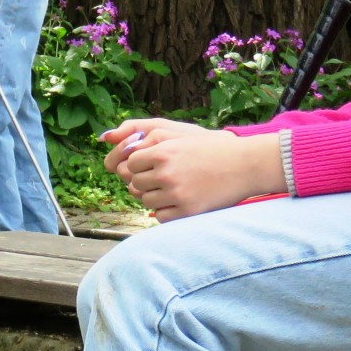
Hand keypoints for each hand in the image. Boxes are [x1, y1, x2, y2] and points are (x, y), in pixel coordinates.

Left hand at [103, 121, 284, 220]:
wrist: (245, 165)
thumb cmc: (210, 148)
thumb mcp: (178, 133)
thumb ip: (144, 134)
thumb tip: (105, 137)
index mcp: (162, 152)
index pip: (129, 164)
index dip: (140, 166)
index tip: (154, 165)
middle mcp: (166, 173)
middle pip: (135, 185)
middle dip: (146, 182)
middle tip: (168, 177)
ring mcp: (176, 194)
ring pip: (146, 202)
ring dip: (156, 197)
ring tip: (177, 187)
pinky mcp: (187, 211)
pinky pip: (160, 217)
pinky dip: (166, 212)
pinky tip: (182, 200)